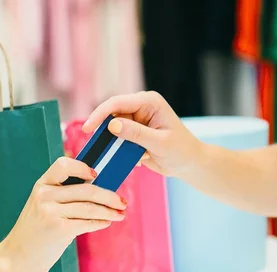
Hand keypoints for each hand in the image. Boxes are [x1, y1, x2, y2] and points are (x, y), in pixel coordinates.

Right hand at [0, 157, 126, 271]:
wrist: (17, 258)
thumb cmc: (34, 232)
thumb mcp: (41, 206)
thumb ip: (61, 196)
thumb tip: (98, 191)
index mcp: (41, 186)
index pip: (63, 165)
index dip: (82, 167)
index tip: (96, 175)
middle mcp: (44, 196)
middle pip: (86, 189)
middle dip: (109, 196)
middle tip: (122, 201)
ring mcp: (50, 212)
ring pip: (90, 207)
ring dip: (109, 211)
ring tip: (120, 214)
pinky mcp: (59, 229)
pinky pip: (87, 222)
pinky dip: (100, 222)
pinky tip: (106, 222)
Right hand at [82, 91, 206, 177]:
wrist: (189, 163)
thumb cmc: (180, 150)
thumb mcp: (158, 142)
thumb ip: (135, 133)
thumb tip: (111, 125)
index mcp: (149, 102)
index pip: (117, 103)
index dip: (100, 114)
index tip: (87, 128)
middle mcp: (140, 107)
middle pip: (111, 114)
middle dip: (103, 130)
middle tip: (95, 144)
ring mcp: (136, 120)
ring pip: (112, 128)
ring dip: (113, 142)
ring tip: (125, 155)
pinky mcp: (133, 132)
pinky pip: (117, 138)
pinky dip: (120, 149)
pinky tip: (137, 159)